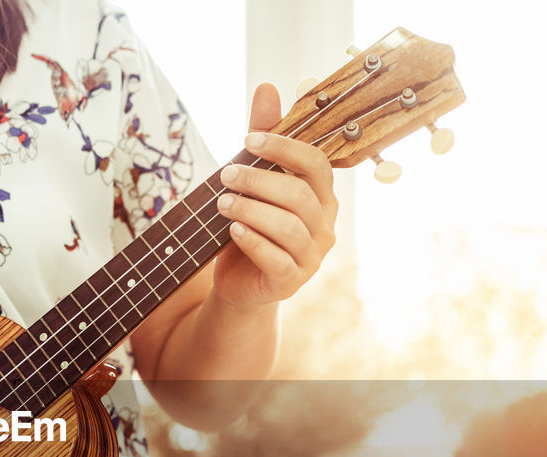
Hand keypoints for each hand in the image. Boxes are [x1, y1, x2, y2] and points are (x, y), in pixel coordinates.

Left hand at [211, 83, 336, 307]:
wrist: (240, 280)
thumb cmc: (251, 223)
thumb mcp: (254, 179)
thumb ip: (264, 136)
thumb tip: (267, 86)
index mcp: (322, 196)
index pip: (316, 164)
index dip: (284, 149)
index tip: (247, 141)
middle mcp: (324, 225)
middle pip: (298, 194)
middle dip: (258, 180)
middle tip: (225, 175)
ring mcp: (312, 256)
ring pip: (287, 226)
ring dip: (251, 209)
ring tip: (222, 202)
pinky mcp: (292, 281)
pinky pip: (276, 258)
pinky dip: (253, 241)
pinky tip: (233, 230)